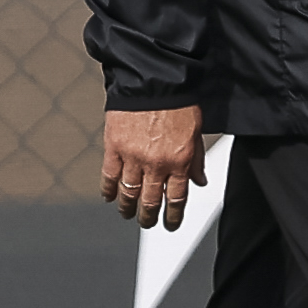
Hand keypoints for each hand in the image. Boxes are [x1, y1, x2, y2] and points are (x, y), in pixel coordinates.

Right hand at [101, 106, 208, 229]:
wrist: (155, 82)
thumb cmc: (179, 103)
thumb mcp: (197, 133)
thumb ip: (197, 160)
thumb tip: (199, 181)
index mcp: (181, 161)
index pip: (177, 198)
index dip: (173, 216)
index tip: (171, 225)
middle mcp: (157, 164)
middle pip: (151, 201)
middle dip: (149, 217)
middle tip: (148, 223)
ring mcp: (133, 158)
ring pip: (128, 193)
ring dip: (128, 208)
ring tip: (128, 214)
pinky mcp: (114, 148)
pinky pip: (109, 176)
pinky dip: (108, 190)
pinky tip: (109, 197)